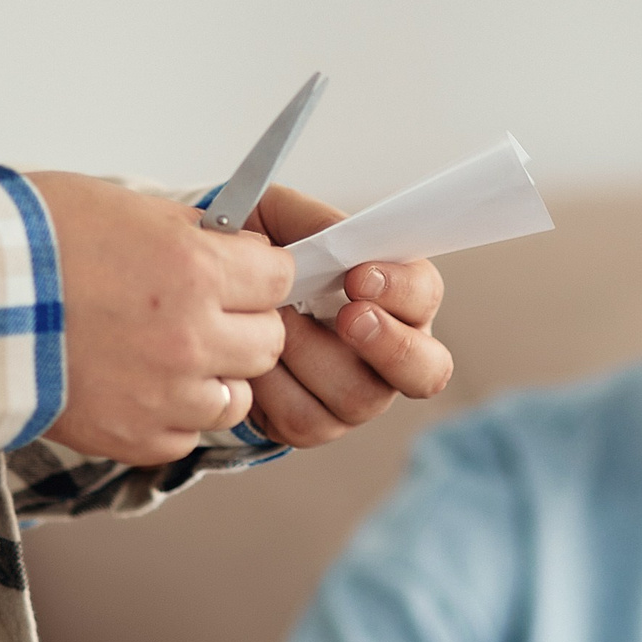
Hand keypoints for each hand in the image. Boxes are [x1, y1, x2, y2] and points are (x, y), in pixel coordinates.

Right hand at [25, 172, 295, 465]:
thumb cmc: (35, 241)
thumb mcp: (129, 209)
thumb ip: (190, 235)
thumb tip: (229, 245)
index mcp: (195, 272)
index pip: (277, 278)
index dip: (258, 271)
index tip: (239, 269)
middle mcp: (190, 338)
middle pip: (267, 341)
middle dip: (244, 322)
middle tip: (207, 310)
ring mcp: (163, 396)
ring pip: (236, 396)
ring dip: (215, 375)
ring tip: (171, 353)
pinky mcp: (131, 438)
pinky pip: (187, 435)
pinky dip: (173, 414)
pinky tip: (141, 385)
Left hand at [241, 184, 452, 448]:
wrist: (216, 296)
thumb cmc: (267, 254)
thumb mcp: (283, 218)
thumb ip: (316, 222)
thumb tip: (338, 239)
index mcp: (398, 294)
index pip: (425, 295)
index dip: (401, 289)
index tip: (358, 276)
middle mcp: (391, 351)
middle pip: (425, 370)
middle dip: (389, 344)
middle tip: (348, 318)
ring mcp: (358, 394)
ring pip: (358, 396)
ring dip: (310, 356)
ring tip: (276, 324)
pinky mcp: (317, 423)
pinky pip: (304, 418)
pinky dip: (273, 388)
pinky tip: (256, 360)